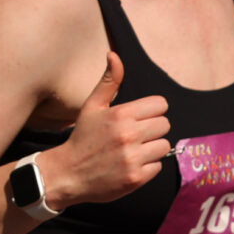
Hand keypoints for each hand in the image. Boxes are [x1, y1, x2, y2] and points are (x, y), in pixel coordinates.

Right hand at [45, 50, 170, 203]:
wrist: (68, 174)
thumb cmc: (82, 138)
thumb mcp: (92, 106)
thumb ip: (109, 81)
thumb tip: (114, 54)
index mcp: (121, 114)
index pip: (160, 105)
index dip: (151, 111)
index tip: (140, 118)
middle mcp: (128, 135)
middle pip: (165, 125)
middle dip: (153, 129)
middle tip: (135, 135)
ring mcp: (132, 158)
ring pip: (164, 146)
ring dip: (152, 148)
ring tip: (134, 150)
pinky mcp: (135, 178)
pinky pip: (158, 166)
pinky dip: (148, 166)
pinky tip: (131, 165)